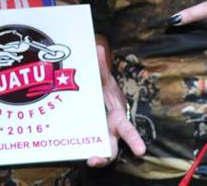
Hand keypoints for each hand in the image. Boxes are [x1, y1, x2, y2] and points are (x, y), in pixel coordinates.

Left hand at [87, 43, 144, 166]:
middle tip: (96, 159)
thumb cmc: (103, 90)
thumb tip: (98, 47)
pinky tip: (65, 150)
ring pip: (96, 152)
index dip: (134, 140)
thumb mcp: (102, 79)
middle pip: (110, 148)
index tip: (140, 151)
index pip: (127, 130)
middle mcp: (108, 131)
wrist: (95, 97)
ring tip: (84, 159)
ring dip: (92, 157)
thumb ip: (100, 65)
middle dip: (105, 156)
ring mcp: (96, 137)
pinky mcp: (84, 139)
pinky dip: (76, 150)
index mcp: (117, 118)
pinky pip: (81, 147)